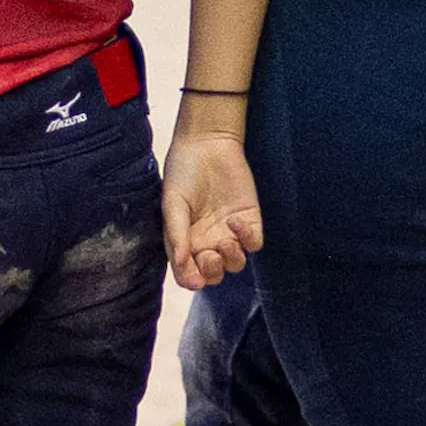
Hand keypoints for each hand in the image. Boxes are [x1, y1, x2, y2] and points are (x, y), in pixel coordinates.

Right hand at [160, 126, 263, 291]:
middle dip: (212, 271)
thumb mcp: (172, 204)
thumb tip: (179, 262)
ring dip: (230, 259)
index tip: (195, 280)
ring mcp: (229, 233)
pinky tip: (236, 221)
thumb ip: (176, 234)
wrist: (207, 144)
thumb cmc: (183, 173)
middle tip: (209, 255)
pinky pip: (254, 243)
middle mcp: (207, 242)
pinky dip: (247, 239)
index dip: (191, 280)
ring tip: (224, 240)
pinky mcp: (250, 221)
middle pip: (214, 274)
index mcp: (185, 242)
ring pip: (235, 264)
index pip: (188, 273)